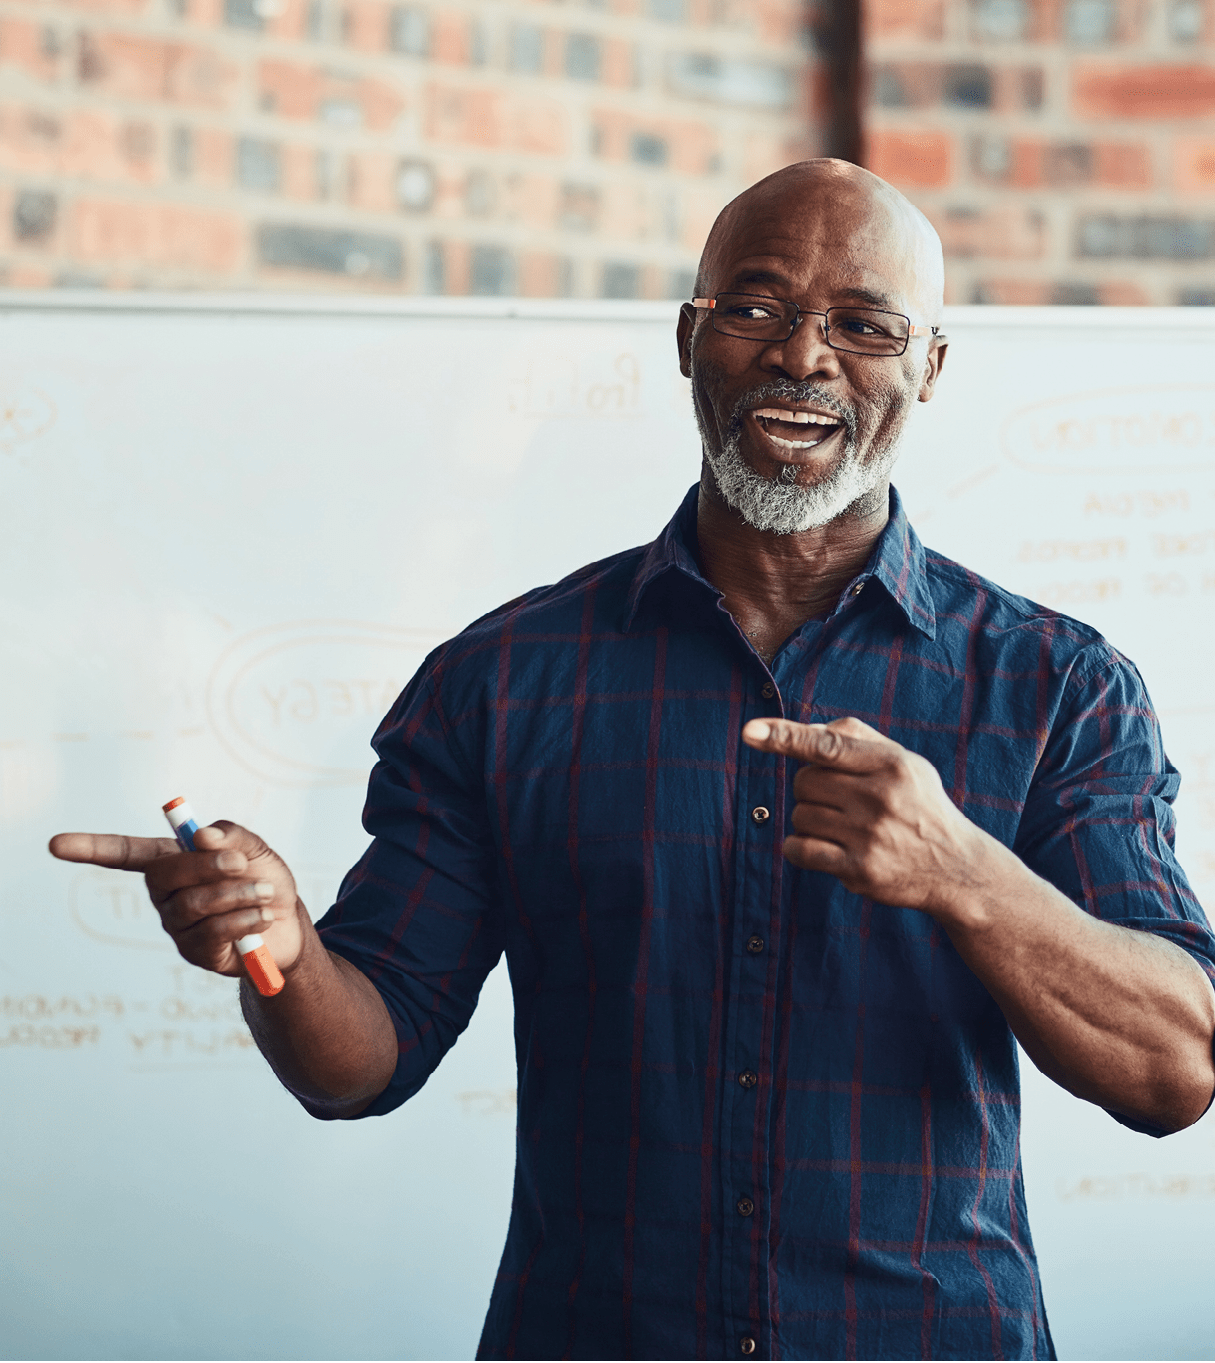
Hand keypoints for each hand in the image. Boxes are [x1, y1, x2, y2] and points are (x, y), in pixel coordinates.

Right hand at [49, 821, 302, 976]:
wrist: (288, 925)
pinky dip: (243, 919)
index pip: (124, 853)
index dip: (91, 849)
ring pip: (193, 905)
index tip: (56, 845)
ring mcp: (176, 925)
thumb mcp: (256, 850)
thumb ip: (231, 837)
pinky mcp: (195, 952)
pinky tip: (262, 916)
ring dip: (236, 894)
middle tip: (241, 864)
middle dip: (205, 866)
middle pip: (163, 875)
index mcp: (171, 861)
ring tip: (264, 892)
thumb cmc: (263, 879)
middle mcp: (165, 894)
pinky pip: (211, 933)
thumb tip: (201, 835)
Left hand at [741, 715, 982, 913]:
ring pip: (799, 816)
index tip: (749, 731)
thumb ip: (856, 739)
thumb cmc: (919, 804)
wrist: (955, 867)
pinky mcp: (859, 869)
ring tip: (844, 827)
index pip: (826, 745)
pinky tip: (823, 848)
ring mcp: (869, 836)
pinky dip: (799, 848)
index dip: (784, 736)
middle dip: (811, 789)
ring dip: (810, 820)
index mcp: (890, 764)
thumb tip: (807, 730)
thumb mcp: (903, 762)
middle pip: (804, 782)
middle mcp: (879, 798)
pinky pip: (799, 850)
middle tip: (841, 801)